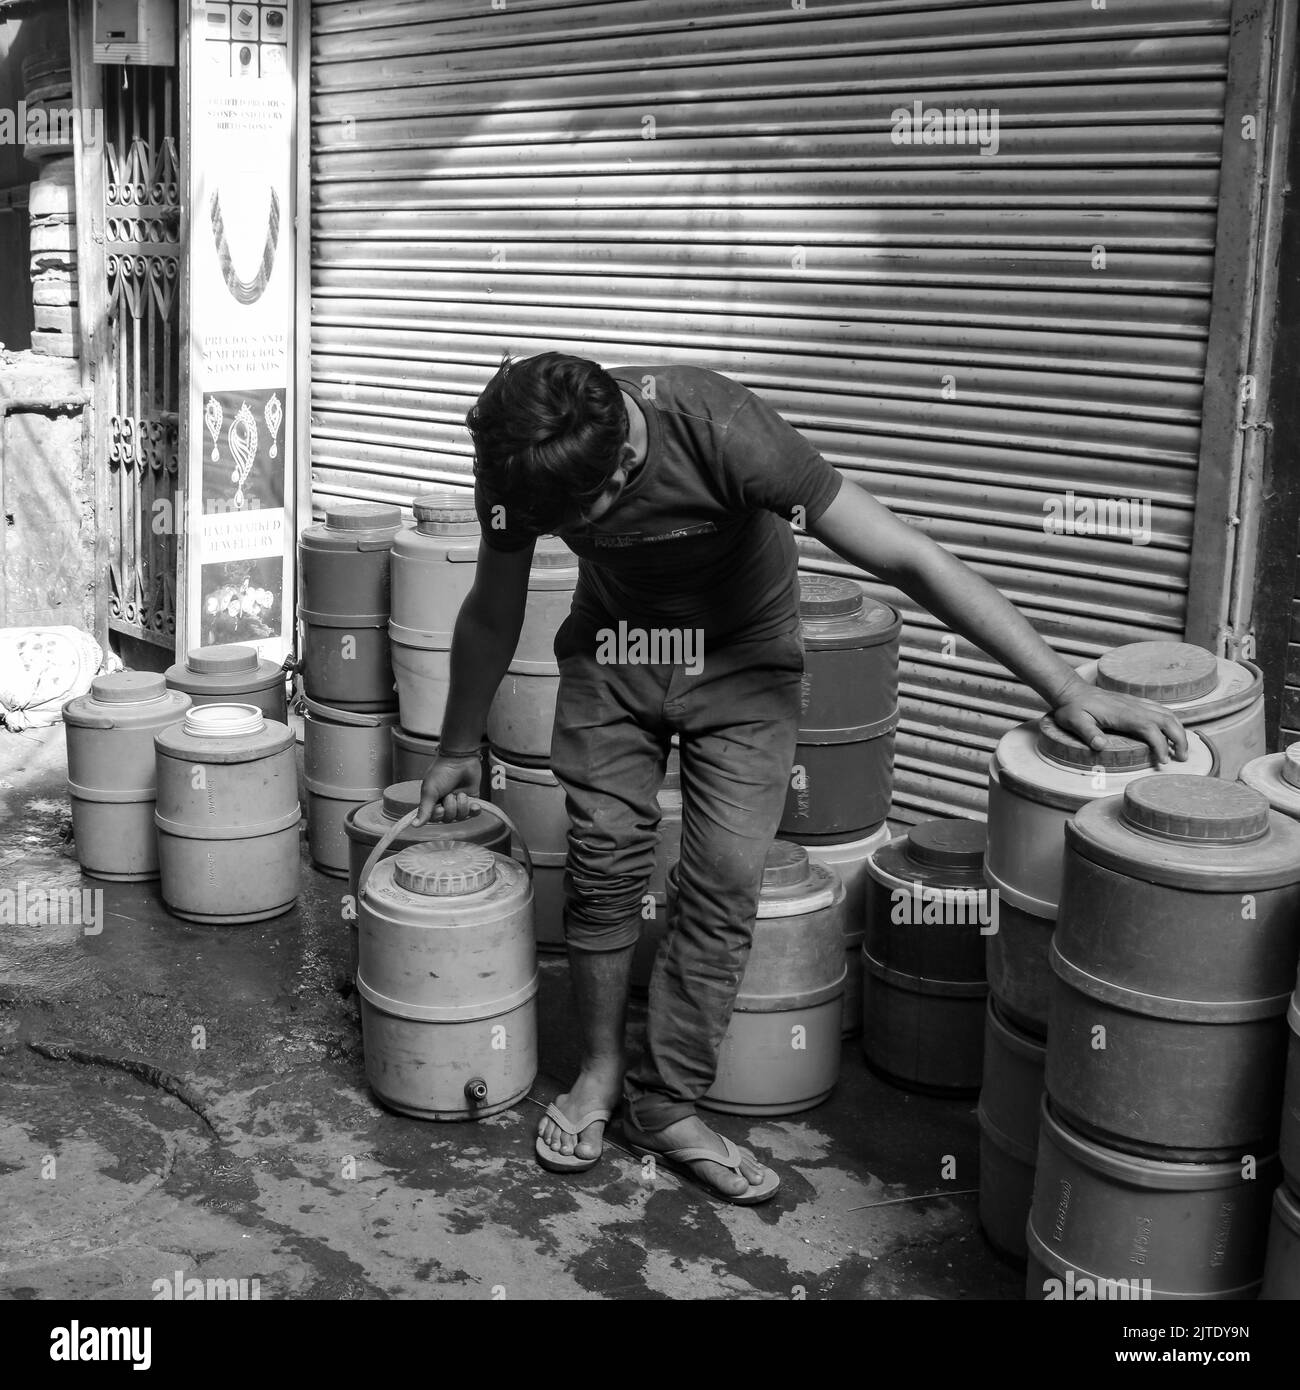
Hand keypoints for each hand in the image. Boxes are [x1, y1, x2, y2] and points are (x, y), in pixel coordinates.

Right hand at [413, 753, 481, 826]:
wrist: (461, 759)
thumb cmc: (442, 771)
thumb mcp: (430, 790)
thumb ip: (424, 809)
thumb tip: (415, 825)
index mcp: (433, 802)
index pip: (435, 819)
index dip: (439, 816)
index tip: (439, 808)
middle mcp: (446, 804)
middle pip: (449, 819)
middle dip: (450, 808)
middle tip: (450, 795)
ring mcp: (459, 802)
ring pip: (462, 816)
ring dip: (462, 805)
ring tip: (461, 793)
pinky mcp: (472, 799)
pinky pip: (474, 813)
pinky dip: (474, 810)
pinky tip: (474, 805)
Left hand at [1050, 680, 1187, 765]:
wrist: (1071, 690)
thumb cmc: (1072, 708)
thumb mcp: (1074, 721)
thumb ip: (1087, 733)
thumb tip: (1100, 746)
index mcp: (1122, 713)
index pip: (1150, 728)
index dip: (1161, 745)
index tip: (1163, 761)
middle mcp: (1133, 706)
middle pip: (1166, 720)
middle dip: (1179, 739)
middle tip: (1182, 758)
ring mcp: (1136, 703)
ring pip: (1167, 713)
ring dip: (1179, 730)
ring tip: (1182, 749)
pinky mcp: (1135, 702)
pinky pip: (1160, 709)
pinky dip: (1171, 720)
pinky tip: (1172, 731)